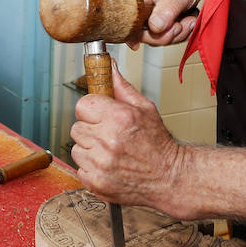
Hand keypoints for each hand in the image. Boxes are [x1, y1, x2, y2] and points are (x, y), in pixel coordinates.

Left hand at [69, 62, 192, 216]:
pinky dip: (91, 168)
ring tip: (110, 152)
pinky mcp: (96, 182)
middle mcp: (107, 140)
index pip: (82, 105)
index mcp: (118, 117)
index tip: (101, 116)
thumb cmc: (157, 142)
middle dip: (91, 130)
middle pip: (77, 128)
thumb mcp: (144, 108)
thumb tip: (107, 64)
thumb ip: (120, 86)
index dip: (91, 110)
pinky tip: (109, 166)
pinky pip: (80, 168)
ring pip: (76, 149)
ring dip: (89, 150)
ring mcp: (100, 163)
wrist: (169, 177)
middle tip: (109, 136)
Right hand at [129, 0, 206, 47]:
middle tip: (180, 25)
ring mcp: (151, 16)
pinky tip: (187, 21)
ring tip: (188, 20)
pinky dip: (180, 33)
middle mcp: (141, 7)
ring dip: (177, 34)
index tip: (139, 44)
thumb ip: (164, 12)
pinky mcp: (160, 22)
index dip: (134, 35)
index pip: (127, 21)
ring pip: (157, 38)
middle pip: (144, 35)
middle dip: (166, 35)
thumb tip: (154, 27)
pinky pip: (166, 36)